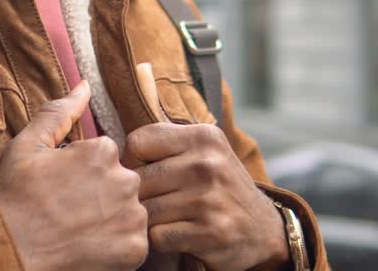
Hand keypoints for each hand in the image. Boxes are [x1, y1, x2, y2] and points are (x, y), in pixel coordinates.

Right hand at [0, 81, 147, 270]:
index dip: (83, 174)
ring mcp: (132, 216)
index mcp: (102, 151)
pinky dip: (117, 247)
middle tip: (70, 212)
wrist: (9, 252)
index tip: (63, 190)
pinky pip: (135, 243)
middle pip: (122, 183)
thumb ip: (60, 112)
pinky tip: (91, 247)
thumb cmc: (14, 199)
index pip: (106, 157)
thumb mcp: (28, 146)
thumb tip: (85, 85)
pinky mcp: (135, 249)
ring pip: (131, 212)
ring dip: (112, 221)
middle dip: (102, 196)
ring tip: (80, 231)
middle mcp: (124, 179)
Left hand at [122, 122, 288, 270]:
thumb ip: (166, 143)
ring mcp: (209, 199)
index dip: (132, 160)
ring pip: (145, 210)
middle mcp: (207, 164)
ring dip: (149, 219)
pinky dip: (160, 239)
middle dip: (139, 194)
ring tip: (165, 218)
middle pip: (138, 179)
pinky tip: (175, 234)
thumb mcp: (205, 152)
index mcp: (203, 137)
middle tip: (153, 201)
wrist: (263, 229)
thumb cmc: (220, 187)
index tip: (143, 172)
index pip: (138, 142)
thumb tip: (114, 150)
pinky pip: (157, 236)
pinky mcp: (210, 232)